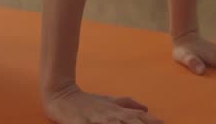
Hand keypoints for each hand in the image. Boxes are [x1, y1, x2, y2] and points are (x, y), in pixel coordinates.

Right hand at [43, 84, 163, 123]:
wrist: (62, 95)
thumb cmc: (88, 102)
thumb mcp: (109, 101)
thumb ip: (127, 104)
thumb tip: (146, 108)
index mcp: (118, 111)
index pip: (141, 118)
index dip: (153, 122)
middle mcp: (111, 115)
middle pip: (133, 122)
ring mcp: (97, 120)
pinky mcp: (82, 123)